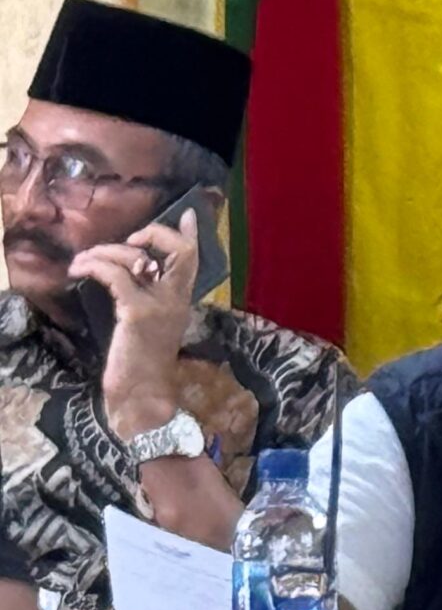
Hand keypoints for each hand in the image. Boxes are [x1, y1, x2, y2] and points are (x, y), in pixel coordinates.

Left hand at [70, 210, 198, 443]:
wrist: (142, 396)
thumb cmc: (142, 365)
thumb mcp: (148, 326)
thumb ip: (147, 301)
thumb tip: (132, 277)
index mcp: (181, 301)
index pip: (195, 260)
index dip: (190, 234)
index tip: (186, 214)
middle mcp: (176, 299)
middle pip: (181, 251)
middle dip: (155, 232)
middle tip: (132, 236)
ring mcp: (159, 305)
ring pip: (137, 258)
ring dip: (104, 251)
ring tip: (84, 260)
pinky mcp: (137, 312)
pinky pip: (115, 275)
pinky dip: (93, 266)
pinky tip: (79, 271)